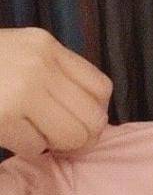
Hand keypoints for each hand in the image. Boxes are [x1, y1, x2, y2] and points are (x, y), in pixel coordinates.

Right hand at [0, 28, 111, 155]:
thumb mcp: (21, 53)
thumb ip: (54, 73)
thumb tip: (90, 115)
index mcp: (46, 46)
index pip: (101, 87)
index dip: (96, 113)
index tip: (79, 121)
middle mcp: (40, 65)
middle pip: (94, 117)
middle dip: (83, 138)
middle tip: (62, 141)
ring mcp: (22, 90)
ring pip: (72, 136)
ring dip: (56, 145)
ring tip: (36, 135)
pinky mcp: (4, 117)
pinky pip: (36, 147)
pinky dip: (27, 148)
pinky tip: (12, 135)